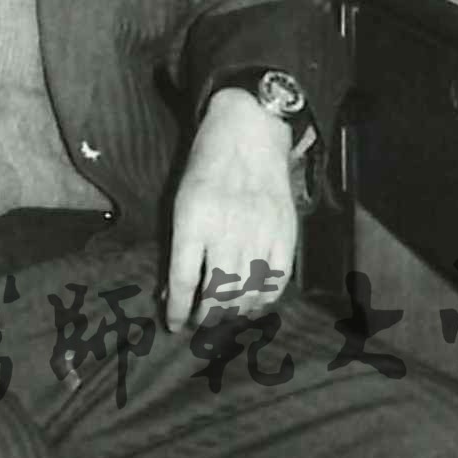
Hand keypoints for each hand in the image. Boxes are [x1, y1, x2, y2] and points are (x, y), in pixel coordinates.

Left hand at [164, 87, 302, 334]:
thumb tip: (172, 290)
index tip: (175, 325)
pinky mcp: (284, 232)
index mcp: (194, 221)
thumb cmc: (207, 167)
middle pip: (218, 293)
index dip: (178, 309)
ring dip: (234, 313)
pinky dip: (265, 299)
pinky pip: (277, 279)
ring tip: (225, 319)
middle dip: (208, 317)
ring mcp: (260, 232)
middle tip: (202, 326)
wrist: (249, 132)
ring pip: (248, 291)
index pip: (183, 279)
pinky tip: (254, 305)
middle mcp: (227, 230)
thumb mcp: (181, 200)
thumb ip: (179, 243)